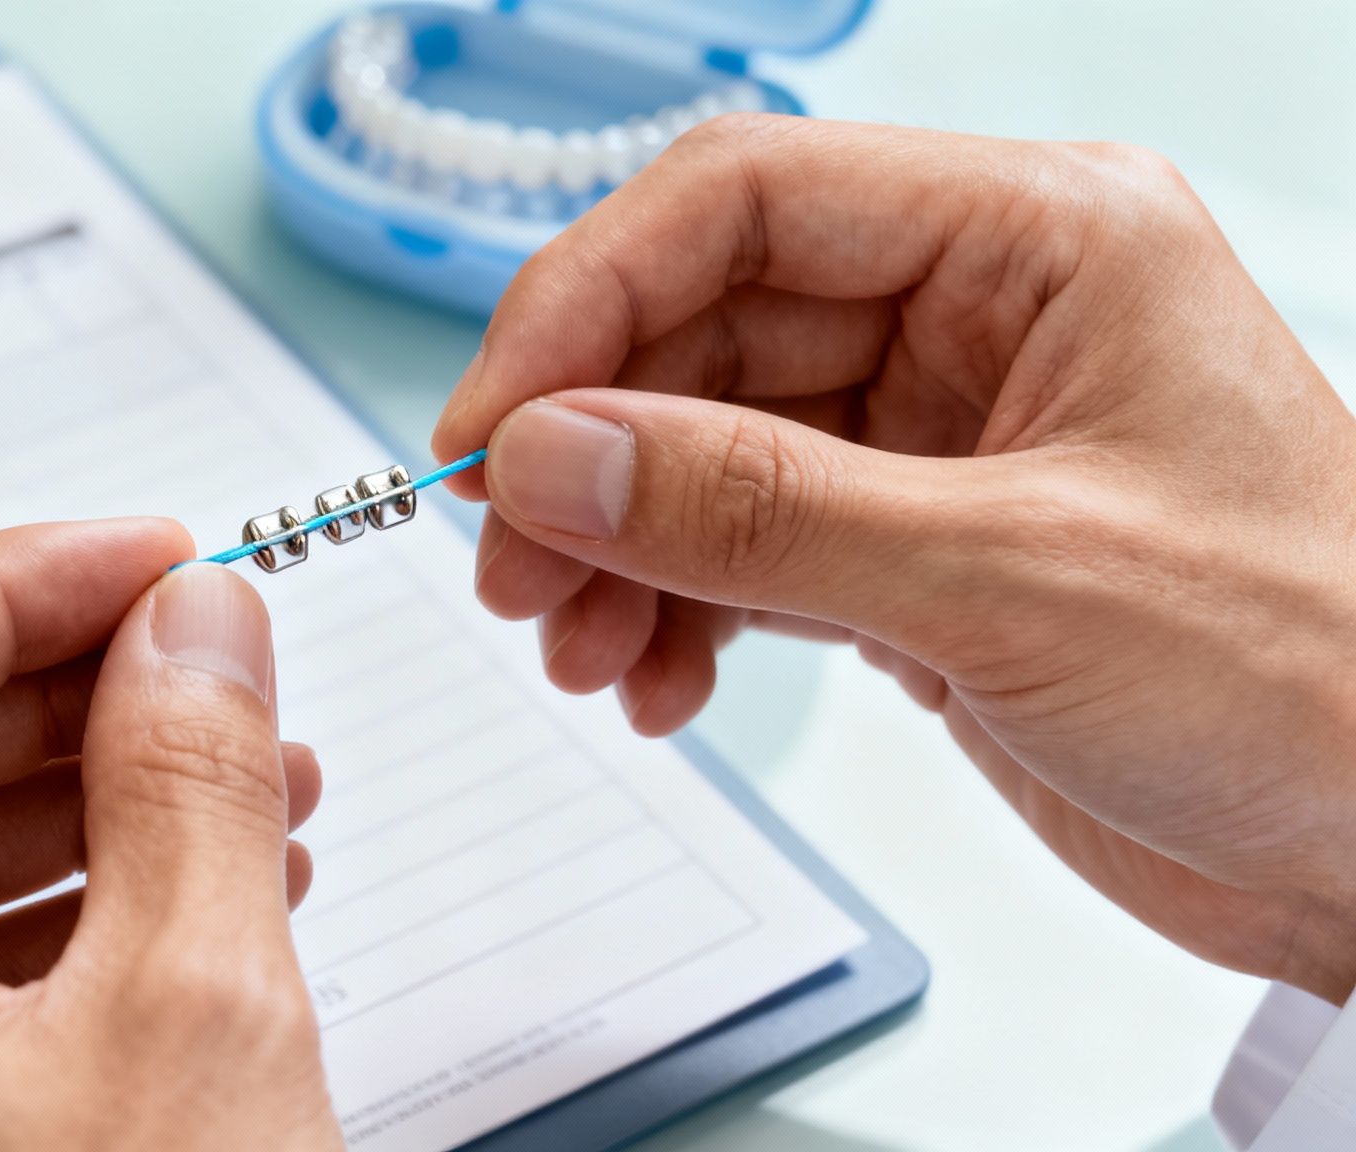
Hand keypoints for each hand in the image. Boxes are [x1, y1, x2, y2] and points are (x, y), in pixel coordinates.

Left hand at [0, 520, 341, 1150]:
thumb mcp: (196, 1020)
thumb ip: (189, 778)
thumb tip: (197, 624)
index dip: (17, 582)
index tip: (156, 553)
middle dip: (62, 699)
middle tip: (212, 662)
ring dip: (74, 810)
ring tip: (243, 786)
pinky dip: (51, 927)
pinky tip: (186, 905)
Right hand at [432, 116, 1355, 1003]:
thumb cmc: (1312, 677)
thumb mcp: (1011, 583)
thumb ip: (757, 511)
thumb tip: (551, 457)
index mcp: (1038, 237)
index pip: (741, 201)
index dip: (585, 303)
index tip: (492, 431)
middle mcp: (979, 312)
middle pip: (701, 329)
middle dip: (591, 458)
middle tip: (513, 573)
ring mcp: (939, 430)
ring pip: (703, 446)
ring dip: (619, 550)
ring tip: (582, 654)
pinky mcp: (915, 542)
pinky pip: (744, 543)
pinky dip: (679, 611)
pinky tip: (661, 682)